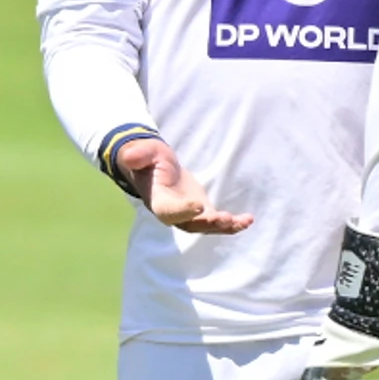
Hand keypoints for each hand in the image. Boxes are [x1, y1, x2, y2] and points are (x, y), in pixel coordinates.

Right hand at [114, 137, 252, 234]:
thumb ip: (137, 155)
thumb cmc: (148, 158)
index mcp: (158, 200)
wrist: (155, 167)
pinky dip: (233, 223)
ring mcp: (189, 215)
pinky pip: (217, 222)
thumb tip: (130, 156)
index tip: (199, 205)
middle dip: (207, 223)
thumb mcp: (143, 152)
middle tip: (224, 218)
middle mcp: (173, 213)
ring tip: (241, 222)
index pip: (170, 210)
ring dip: (223, 226)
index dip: (183, 210)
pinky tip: (248, 220)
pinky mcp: (202, 212)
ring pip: (206, 227)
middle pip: (190, 224)